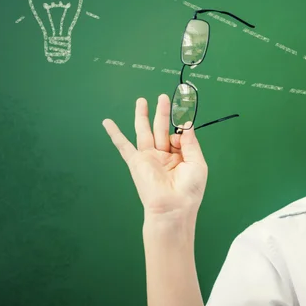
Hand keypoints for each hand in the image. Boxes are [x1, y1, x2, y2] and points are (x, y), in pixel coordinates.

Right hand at [102, 94, 207, 217]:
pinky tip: (107, 122)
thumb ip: (191, 142)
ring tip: (141, 100)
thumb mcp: (197, 163)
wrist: (173, 208)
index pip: (180, 137)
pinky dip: (115, 134)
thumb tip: (186, 124)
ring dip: (143, 116)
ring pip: (144, 132)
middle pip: (161, 129)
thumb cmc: (189, 190)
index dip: (182, 131)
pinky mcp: (136, 162)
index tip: (184, 129)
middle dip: (162, 113)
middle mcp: (164, 156)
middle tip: (163, 97)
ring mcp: (149, 158)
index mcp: (180, 157)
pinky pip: (123, 146)